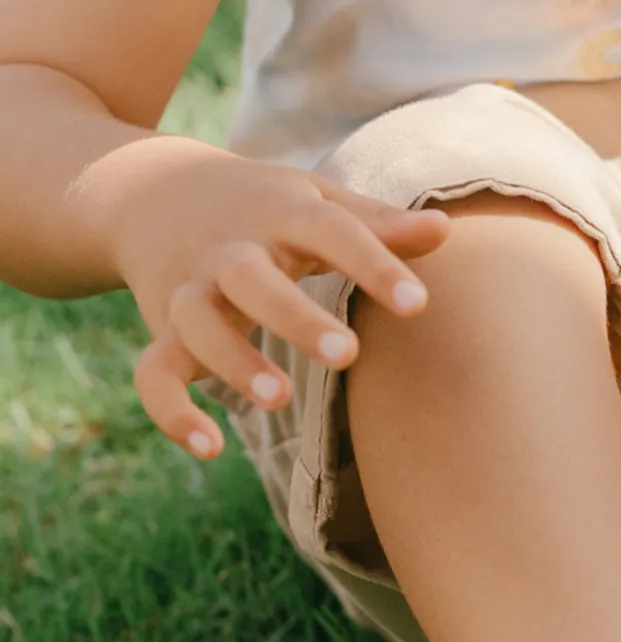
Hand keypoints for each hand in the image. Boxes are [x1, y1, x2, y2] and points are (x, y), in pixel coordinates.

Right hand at [109, 143, 450, 459]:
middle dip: (295, 317)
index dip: (375, 265)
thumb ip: (378, 224)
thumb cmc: (265, 206)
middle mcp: (230, 250)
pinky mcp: (161, 331)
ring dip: (233, 363)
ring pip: (197, 325)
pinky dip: (172, 412)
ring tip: (280, 400)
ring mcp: (188, 290)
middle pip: (253, 278)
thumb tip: (446, 230)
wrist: (157, 192)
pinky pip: (153, 374)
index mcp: (281, 212)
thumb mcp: (317, 202)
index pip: (332, 231)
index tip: (418, 305)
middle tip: (349, 354)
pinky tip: (211, 449)